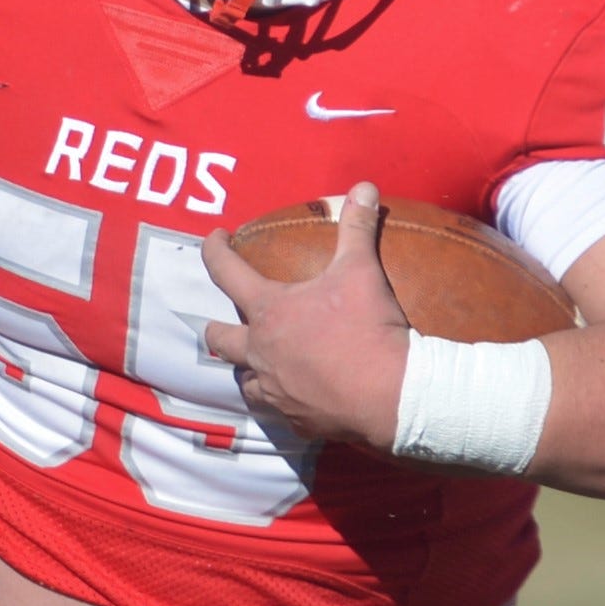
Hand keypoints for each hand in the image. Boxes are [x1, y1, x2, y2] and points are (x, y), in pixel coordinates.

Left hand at [201, 181, 410, 449]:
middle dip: (215, 327)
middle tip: (224, 320)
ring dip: (245, 368)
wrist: (391, 394)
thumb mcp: (362, 270)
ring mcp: (274, 389)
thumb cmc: (368, 328)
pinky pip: (275, 408)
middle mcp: (261, 352)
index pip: (225, 271)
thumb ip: (357, 226)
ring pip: (242, 380)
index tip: (214, 239)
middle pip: (218, 339)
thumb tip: (364, 186)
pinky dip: (278, 398)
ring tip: (257, 361)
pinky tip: (293, 394)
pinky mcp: (293, 419)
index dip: (214, 250)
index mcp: (269, 311)